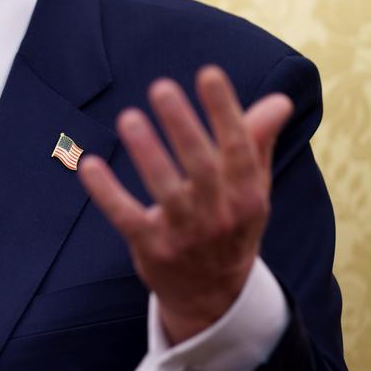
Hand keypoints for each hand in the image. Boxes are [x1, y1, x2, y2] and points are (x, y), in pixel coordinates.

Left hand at [78, 66, 291, 343]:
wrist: (214, 297)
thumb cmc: (231, 225)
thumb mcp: (252, 188)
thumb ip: (257, 141)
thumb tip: (280, 100)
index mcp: (247, 194)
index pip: (239, 147)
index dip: (225, 111)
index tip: (208, 74)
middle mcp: (220, 214)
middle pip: (201, 166)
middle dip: (182, 126)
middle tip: (161, 87)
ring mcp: (185, 234)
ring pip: (166, 190)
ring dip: (147, 154)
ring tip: (129, 118)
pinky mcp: (152, 248)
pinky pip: (127, 217)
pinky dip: (107, 193)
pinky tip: (89, 165)